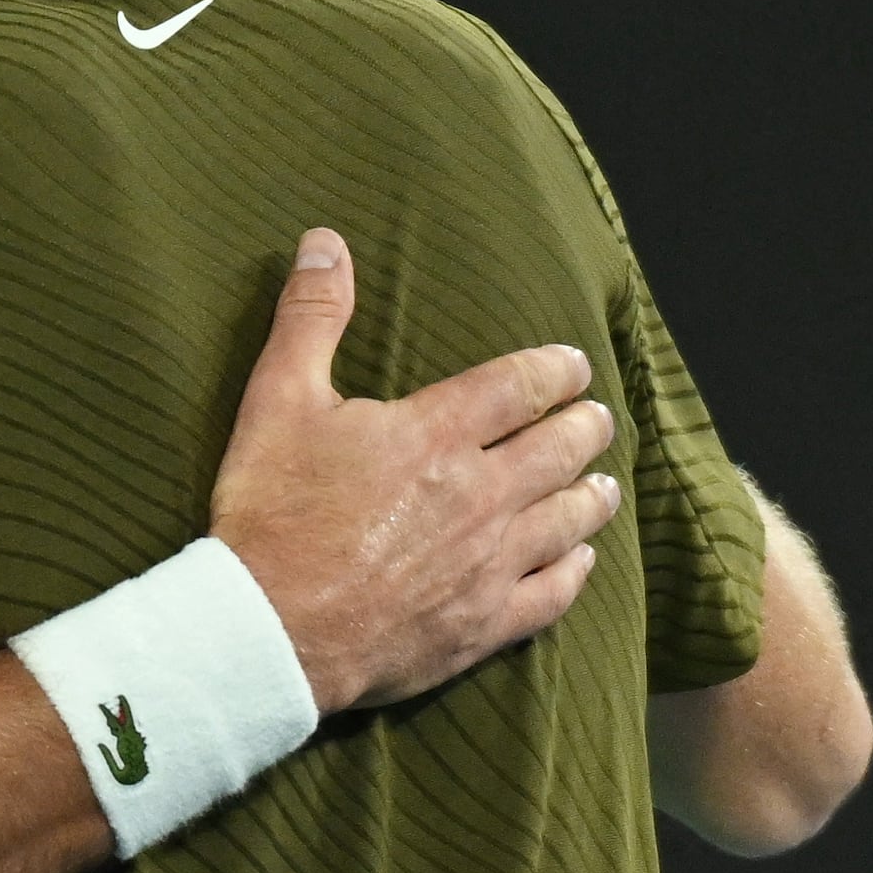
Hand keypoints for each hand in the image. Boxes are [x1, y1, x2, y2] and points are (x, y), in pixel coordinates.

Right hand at [211, 229, 622, 713]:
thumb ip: (310, 318)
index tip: (574, 366)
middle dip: (586, 428)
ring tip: (604, 484)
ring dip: (592, 495)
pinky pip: (553, 593)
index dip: (556, 370)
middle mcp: (479, 494)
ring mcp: (489, 562)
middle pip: (560, 449)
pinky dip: (575, 570)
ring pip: (569, 519)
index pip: (521, 385)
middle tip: (597, 420)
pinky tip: (582, 560)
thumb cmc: (271, 514)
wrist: (268, 631)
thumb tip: (325, 242)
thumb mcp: (277, 400)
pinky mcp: (483, 623)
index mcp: (436, 433)